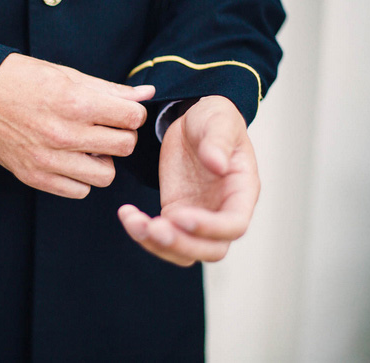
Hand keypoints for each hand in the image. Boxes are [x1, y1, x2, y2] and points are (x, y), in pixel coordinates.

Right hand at [0, 53, 154, 198]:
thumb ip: (110, 89)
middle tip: (106, 128)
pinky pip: (78, 191)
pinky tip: (71, 160)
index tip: (121, 112)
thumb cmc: (23, 79)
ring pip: (106, 176)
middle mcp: (64, 134)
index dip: (132, 114)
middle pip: (124, 147)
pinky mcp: (35, 177)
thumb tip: (146, 94)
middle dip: (121, 136)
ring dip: (103, 161)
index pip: (133, 118)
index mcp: (76, 103)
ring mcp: (49, 159)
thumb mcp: (68, 75)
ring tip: (88, 147)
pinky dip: (80, 178)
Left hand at [117, 95, 259, 265]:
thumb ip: (218, 141)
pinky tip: (127, 215)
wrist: (192, 121)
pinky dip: (143, 233)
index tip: (181, 215)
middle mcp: (223, 211)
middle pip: (211, 250)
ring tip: (133, 222)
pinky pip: (162, 237)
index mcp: (242, 191)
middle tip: (154, 228)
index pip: (235, 225)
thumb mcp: (218, 120)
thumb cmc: (213, 119)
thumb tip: (218, 164)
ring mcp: (199, 217)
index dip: (210, 228)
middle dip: (181, 244)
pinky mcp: (175, 214)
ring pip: (184, 251)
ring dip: (157, 245)